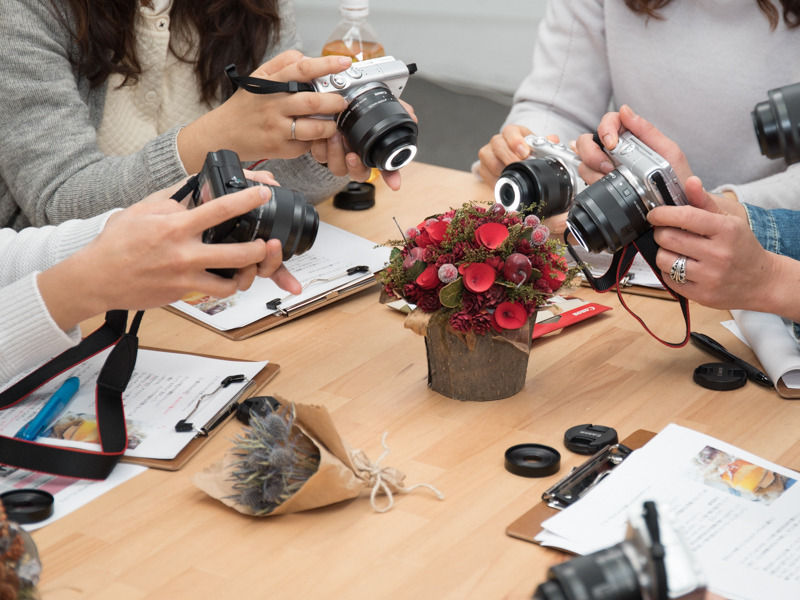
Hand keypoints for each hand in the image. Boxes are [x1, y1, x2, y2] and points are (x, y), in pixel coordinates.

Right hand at [38, 182, 300, 330]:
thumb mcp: (143, 211)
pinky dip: (225, 286)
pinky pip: (214, 292)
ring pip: (232, 281)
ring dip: (247, 273)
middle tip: (268, 244)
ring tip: (252, 265)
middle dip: (261, 250)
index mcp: (176, 226)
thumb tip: (194, 199)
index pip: (219, 209)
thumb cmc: (117, 243)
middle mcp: (184, 252)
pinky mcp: (183, 293)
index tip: (263, 192)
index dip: (246, 200)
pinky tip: (228, 278)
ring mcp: (185, 276)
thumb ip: (172, 204)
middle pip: (238, 253)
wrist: (97, 277)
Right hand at [178, 51, 353, 172]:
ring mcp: (276, 128)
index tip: (344, 63)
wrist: (223, 133)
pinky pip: (305, 145)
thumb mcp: (258, 77)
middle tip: (342, 101)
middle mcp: (273, 105)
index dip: (327, 65)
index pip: (302, 69)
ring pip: (313, 127)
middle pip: (313, 102)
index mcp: (270, 83)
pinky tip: (312, 136)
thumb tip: (308, 58)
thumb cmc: (245, 105)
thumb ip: (283, 63)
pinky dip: (314, 141)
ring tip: (332, 123)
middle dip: (335, 101)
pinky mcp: (279, 148)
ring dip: (330, 126)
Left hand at [310, 100, 417, 190]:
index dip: (391, 177)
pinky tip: (322, 134)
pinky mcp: (320, 149)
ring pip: (337, 167)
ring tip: (335, 136)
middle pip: (358, 174)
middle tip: (353, 155)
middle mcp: (355, 158)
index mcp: (371, 153)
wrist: (332, 104)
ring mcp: (338, 155)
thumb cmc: (358, 109)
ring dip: (336, 153)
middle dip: (356, 166)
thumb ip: (398, 111)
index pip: (387, 170)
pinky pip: (319, 154)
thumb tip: (412, 116)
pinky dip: (320, 146)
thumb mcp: (379, 107)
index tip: (393, 182)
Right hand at [478, 124, 554, 186]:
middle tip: (519, 166)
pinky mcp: (483, 167)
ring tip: (512, 175)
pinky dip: (494, 179)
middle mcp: (498, 141)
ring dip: (500, 168)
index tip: (524, 152)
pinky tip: (503, 182)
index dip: (516, 141)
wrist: (512, 163)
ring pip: (487, 157)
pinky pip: (484, 173)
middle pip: (497, 144)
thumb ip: (546, 144)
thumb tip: (553, 139)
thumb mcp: (536, 148)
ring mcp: (488, 153)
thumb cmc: (526, 154)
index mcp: (513, 133)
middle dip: (509, 156)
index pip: (510, 131)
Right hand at [574, 106, 746, 217]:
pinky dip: (591, 182)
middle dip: (592, 153)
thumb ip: (647, 130)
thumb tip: (625, 111)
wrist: (678, 207)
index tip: (611, 144)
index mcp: (631, 137)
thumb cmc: (677, 179)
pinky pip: (586, 180)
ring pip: (584, 161)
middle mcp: (616, 151)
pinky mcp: (602, 184)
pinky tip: (604, 186)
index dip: (605, 128)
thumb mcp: (669, 151)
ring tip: (609, 179)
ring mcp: (607, 168)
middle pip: (588, 141)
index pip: (609, 121)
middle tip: (607, 166)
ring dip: (592, 170)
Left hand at [648, 176, 779, 309]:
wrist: (762, 282)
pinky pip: (668, 279)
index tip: (655, 214)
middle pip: (667, 238)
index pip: (685, 216)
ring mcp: (709, 277)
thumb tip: (690, 181)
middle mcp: (718, 254)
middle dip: (661, 232)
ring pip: (663, 260)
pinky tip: (681, 267)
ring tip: (675, 251)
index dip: (662, 213)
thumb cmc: (742, 248)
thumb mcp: (729, 221)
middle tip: (665, 232)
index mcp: (726, 230)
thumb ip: (705, 201)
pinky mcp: (701, 295)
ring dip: (663, 253)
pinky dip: (669, 271)